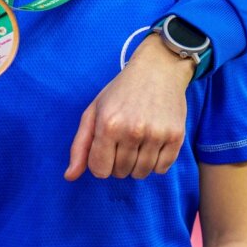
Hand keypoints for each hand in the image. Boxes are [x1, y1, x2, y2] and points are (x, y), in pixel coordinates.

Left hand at [65, 34, 191, 180]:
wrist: (159, 69)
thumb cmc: (121, 91)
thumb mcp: (94, 111)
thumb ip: (80, 145)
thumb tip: (70, 177)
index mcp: (108, 125)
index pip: (99, 170)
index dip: (100, 162)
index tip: (105, 148)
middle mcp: (132, 132)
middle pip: (120, 173)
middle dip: (118, 163)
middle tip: (122, 141)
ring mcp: (156, 135)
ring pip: (141, 173)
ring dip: (136, 165)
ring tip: (137, 143)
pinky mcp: (176, 137)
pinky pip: (162, 169)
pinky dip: (156, 163)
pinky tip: (152, 144)